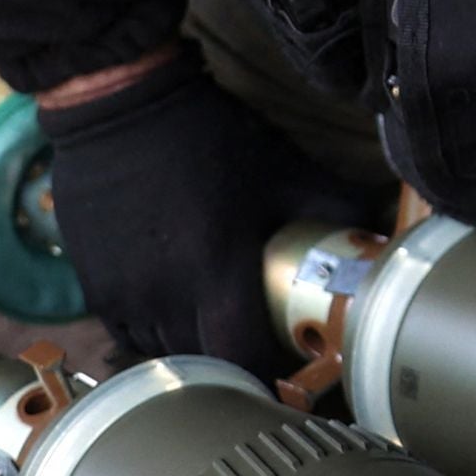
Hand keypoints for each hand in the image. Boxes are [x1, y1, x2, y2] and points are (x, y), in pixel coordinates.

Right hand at [36, 50, 364, 375]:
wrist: (119, 104)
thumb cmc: (209, 137)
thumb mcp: (282, 168)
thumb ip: (334, 208)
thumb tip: (382, 236)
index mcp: (215, 269)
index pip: (241, 359)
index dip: (267, 371)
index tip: (286, 363)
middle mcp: (163, 293)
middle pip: (202, 364)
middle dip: (233, 360)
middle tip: (257, 340)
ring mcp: (122, 294)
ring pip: (162, 351)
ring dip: (192, 345)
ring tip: (216, 319)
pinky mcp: (93, 287)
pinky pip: (126, 334)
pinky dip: (154, 330)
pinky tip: (175, 303)